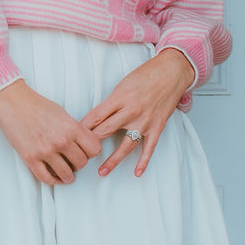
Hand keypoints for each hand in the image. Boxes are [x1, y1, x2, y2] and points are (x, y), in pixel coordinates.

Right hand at [0, 80, 102, 185]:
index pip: (94, 149)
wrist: (13, 102)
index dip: (92, 152)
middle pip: (81, 163)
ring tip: (67, 175)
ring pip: (67, 174)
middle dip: (79, 164)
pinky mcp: (31, 158)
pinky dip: (53, 181)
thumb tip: (83, 144)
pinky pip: (46, 178)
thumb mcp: (63, 113)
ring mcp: (46, 150)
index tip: (87, 152)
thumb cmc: (37, 105)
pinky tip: (55, 177)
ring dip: (68, 176)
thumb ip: (74, 130)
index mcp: (71, 127)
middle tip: (74, 162)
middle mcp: (61, 140)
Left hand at [80, 48, 194, 177]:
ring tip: (101, 172)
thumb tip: (97, 117)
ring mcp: (144, 121)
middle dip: (91, 143)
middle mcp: (131, 111)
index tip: (72, 136)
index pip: (95, 116)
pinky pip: (149, 148)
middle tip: (80, 154)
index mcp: (119, 98)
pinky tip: (136, 172)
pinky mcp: (157, 127)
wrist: (172, 71)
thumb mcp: (123, 84)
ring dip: (112, 160)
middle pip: (105, 131)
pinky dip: (143, 161)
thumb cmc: (146, 74)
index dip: (82, 127)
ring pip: (125, 145)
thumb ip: (111, 101)